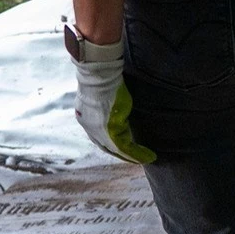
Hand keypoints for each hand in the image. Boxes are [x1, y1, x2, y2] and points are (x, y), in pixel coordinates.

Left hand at [72, 43, 155, 164]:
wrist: (98, 75)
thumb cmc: (103, 78)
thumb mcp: (105, 93)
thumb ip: (110, 103)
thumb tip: (119, 103)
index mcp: (86, 117)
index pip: (99, 135)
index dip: (113, 143)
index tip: (126, 147)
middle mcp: (89, 126)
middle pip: (107, 146)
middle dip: (123, 153)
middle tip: (138, 158)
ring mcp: (98, 130)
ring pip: (116, 148)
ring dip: (133, 156)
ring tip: (147, 158)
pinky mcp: (109, 131)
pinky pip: (124, 147)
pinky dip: (137, 154)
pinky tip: (149, 156)